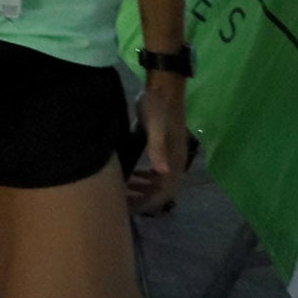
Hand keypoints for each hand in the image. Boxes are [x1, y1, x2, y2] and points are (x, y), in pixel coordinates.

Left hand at [127, 73, 191, 215]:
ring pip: (159, 182)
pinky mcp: (162, 147)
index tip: (129, 209)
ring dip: (143, 189)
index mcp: (176, 160)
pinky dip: (144, 178)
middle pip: (162, 191)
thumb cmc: (158, 106)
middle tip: (121, 202)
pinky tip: (132, 176)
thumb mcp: (155, 126)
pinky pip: (156, 171)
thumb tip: (162, 172)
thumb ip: (157, 148)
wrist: (164, 87)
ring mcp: (170, 155)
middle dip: (143, 200)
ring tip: (124, 191)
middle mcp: (176, 161)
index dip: (148, 203)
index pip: (164, 192)